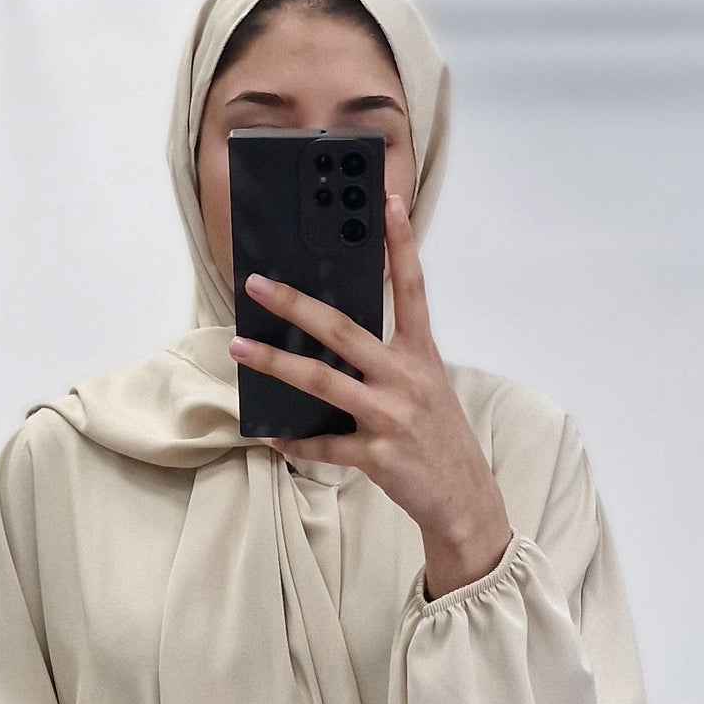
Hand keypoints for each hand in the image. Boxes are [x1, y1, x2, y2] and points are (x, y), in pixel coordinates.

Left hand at [229, 193, 512, 599]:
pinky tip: (273, 436)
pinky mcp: (377, 456)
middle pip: (343, 330)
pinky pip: (325, 445)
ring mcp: (390, 416)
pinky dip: (297, 442)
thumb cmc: (439, 439)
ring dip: (275, 363)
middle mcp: (405, 378)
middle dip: (296, 304)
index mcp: (421, 355)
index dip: (401, 244)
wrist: (464, 500)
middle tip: (258, 284)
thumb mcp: (426, 388)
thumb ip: (390, 360)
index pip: (412, 288)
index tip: (388, 203)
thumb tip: (337, 340)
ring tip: (239, 348)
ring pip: (322, 381)